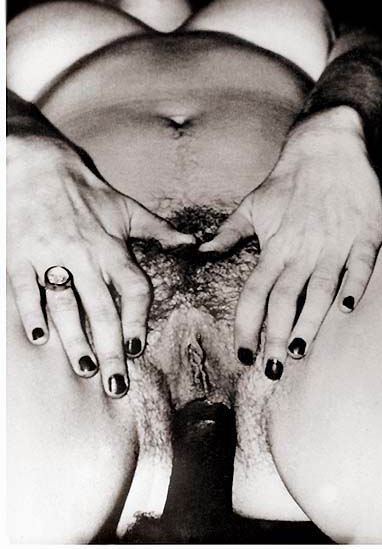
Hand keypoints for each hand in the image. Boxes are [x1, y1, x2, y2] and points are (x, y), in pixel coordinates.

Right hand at [7, 134, 194, 396]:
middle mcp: (85, 255)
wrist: (36, 164)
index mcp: (112, 247)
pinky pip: (26, 289)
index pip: (133, 289)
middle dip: (112, 348)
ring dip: (76, 340)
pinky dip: (32, 312)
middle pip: (103, 309)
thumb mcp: (125, 209)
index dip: (139, 320)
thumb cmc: (84, 190)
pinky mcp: (20, 255)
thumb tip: (194, 243)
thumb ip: (159, 231)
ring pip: (66, 305)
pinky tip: (39, 338)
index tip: (139, 350)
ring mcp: (51, 255)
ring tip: (87, 370)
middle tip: (117, 385)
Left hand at [199, 106, 381, 378]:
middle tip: (271, 371)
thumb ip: (228, 234)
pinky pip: (357, 265)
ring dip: (309, 322)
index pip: (254, 293)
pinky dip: (353, 286)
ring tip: (299, 351)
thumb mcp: (252, 206)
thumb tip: (200, 252)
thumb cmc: (288, 180)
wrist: (326, 146)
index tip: (242, 353)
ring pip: (319, 290)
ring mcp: (332, 244)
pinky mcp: (362, 236)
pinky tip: (348, 309)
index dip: (246, 325)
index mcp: (274, 247)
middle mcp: (300, 251)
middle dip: (274, 338)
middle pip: (284, 300)